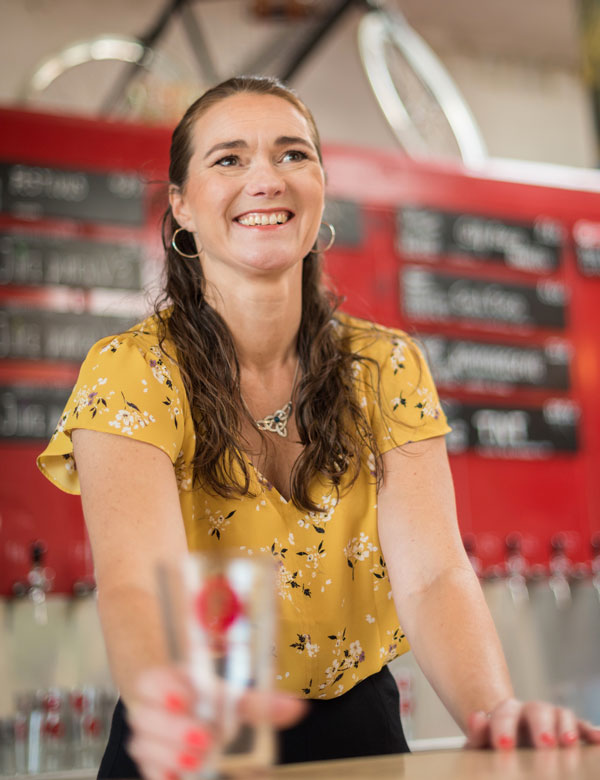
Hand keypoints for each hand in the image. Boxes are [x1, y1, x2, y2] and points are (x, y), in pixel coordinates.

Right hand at [126, 665, 306, 779]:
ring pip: (143, 746)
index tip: (185, 698)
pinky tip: (180, 775)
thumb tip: (296, 708)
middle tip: (204, 737)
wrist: (202, 726)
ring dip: (171, 753)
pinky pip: (151, 772)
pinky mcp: (154, 766)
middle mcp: (155, 710)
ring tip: (199, 759)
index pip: (151, 681)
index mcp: (172, 682)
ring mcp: (150, 740)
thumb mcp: (236, 701)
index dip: (162, 688)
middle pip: (143, 717)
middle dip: (173, 729)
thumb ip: (261, 704)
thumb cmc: (215, 706)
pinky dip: (165, 773)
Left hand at [466, 698, 599, 749]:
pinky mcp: (571, 729)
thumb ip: (477, 734)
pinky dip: (590, 732)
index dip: (504, 728)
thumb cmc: (495, 746)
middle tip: (544, 745)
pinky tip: (597, 739)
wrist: (510, 740)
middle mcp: (531, 711)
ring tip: (569, 745)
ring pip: (561, 714)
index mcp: (506, 712)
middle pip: (537, 710)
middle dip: (541, 727)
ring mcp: (553, 718)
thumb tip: (476, 717)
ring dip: (567, 728)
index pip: (504, 714)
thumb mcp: (482, 744)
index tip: (504, 745)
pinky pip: (582, 726)